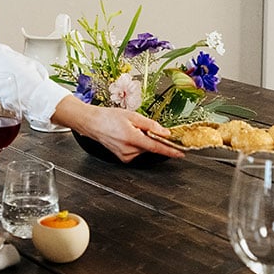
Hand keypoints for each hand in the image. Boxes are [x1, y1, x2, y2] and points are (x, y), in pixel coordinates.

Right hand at [51, 96, 183, 162]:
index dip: (170, 151)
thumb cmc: (109, 117)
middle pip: (149, 146)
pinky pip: (136, 151)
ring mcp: (125, 156)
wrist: (92, 123)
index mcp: (132, 138)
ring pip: (143, 148)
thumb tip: (165, 133)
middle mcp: (128, 150)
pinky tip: (126, 135)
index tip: (181, 154)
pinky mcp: (122, 158)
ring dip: (142, 140)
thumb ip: (151, 125)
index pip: (156, 147)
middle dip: (150, 137)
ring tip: (128, 129)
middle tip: (140, 126)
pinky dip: (136, 144)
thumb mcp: (132, 116)